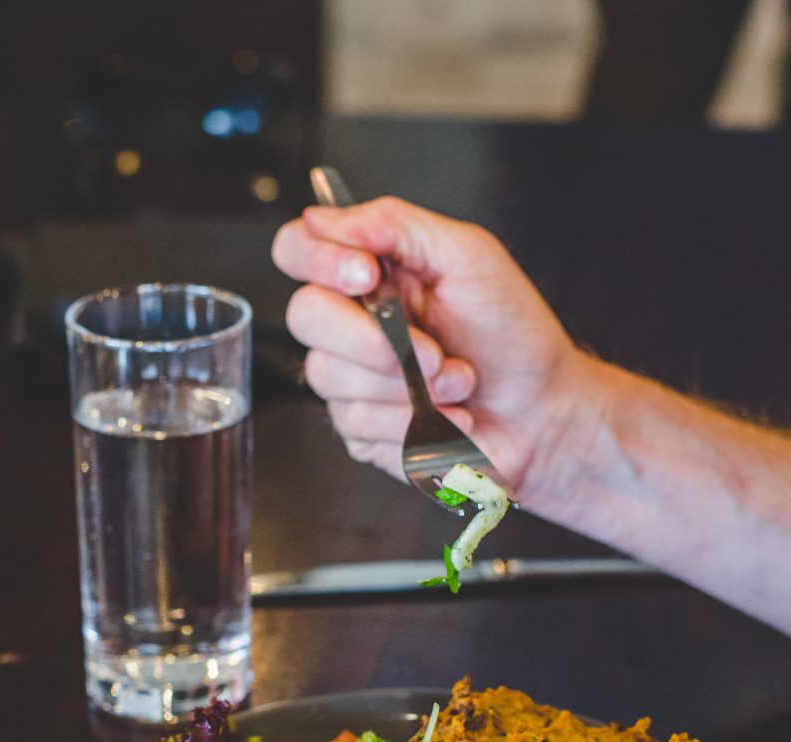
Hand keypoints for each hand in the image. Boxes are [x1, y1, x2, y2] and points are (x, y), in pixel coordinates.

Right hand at [271, 196, 588, 502]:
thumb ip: (396, 226)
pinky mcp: (360, 429)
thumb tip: (328, 216)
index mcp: (371, 272)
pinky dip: (411, 422)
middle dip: (373, 339)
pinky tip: (444, 415)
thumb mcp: (468, 256)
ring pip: (330, 377)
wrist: (540, 412)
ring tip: (457, 382)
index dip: (318, 259)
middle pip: (305, 316)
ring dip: (408, 386)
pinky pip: (357, 424)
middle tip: (433, 350)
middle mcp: (352, 322)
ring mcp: (351, 379)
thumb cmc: (513, 334)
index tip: (367, 275)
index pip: (297, 248)